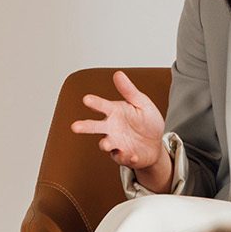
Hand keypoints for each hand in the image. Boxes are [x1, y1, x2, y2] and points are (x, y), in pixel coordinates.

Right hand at [72, 71, 167, 189]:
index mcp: (115, 112)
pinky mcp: (123, 156)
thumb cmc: (146, 121)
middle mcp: (111, 128)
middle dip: (85, 127)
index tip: (86, 99)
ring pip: (105, 144)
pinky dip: (126, 157)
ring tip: (106, 144)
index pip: (102, 106)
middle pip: (95, 127)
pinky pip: (122, 157)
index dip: (95, 103)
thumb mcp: (142, 103)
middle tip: (75, 127)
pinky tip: (132, 155)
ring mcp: (116, 143)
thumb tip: (118, 74)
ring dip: (105, 144)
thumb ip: (129, 91)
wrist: (155, 143)